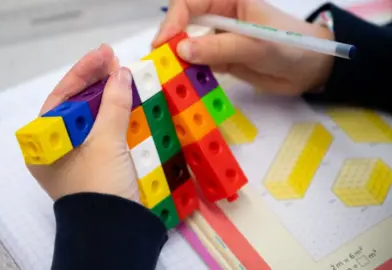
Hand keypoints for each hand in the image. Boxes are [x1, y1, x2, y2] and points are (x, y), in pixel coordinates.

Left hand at [27, 44, 139, 202]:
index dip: (82, 73)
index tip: (103, 54)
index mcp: (45, 144)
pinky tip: (127, 101)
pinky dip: (115, 117)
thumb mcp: (106, 143)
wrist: (115, 231)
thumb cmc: (100, 185)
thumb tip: (121, 74)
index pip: (61, 98)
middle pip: (76, 107)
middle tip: (115, 61)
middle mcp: (56, 149)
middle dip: (96, 83)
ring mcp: (77, 157)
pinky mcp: (96, 164)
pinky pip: (103, 133)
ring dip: (108, 98)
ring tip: (122, 76)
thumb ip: (113, 105)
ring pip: (91, 119)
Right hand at [152, 0, 333, 94]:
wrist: (311, 70)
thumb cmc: (291, 46)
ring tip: (164, 75)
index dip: (173, 19)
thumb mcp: (256, 45)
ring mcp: (217, 38)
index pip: (190, 2)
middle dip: (169, 39)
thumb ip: (220, 47)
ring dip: (175, 58)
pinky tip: (180, 82)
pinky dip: (187, 72)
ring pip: (186, 44)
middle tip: (158, 61)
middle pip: (182, 22)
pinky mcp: (219, 58)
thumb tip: (181, 49)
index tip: (164, 42)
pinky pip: (196, 63)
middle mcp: (218, 15)